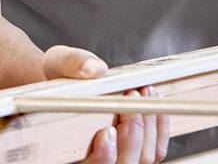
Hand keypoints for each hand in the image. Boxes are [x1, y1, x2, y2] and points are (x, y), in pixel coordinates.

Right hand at [42, 47, 168, 163]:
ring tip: (144, 92)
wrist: (67, 80)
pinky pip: (156, 150)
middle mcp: (95, 159)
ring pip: (143, 159)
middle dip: (132, 134)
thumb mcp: (57, 63)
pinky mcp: (137, 148)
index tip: (107, 131)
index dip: (102, 156)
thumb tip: (97, 70)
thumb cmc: (58, 76)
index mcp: (69, 149)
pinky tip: (154, 101)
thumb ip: (72, 64)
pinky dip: (159, 127)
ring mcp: (119, 156)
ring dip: (148, 126)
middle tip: (133, 97)